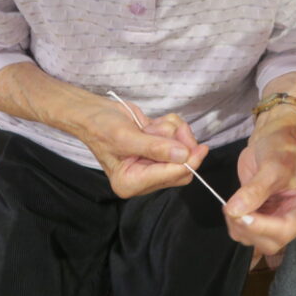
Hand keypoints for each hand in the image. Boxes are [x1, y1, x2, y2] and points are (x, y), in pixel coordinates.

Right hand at [78, 103, 207, 197]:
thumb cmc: (101, 127)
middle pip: (182, 167)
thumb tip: (183, 156)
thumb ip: (155, 148)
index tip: (201, 148)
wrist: (94, 113)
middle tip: (172, 128)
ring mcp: (152, 162)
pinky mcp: (158, 148)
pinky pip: (178, 137)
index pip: (171, 177)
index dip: (188, 162)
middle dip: (180, 144)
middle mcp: (144, 177)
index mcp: (132, 183)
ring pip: (182, 149)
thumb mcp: (126, 138)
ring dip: (171, 131)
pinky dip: (170, 126)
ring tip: (150, 126)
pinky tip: (152, 124)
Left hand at [223, 111, 295, 254]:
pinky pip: (250, 234)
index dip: (261, 226)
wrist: (272, 141)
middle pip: (273, 241)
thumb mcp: (271, 165)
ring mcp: (282, 222)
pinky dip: (237, 225)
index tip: (240, 214)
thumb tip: (235, 210)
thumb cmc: (280, 148)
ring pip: (258, 241)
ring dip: (240, 228)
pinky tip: (234, 207)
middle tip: (231, 208)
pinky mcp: (267, 221)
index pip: (287, 228)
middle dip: (249, 228)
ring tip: (231, 205)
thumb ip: (255, 190)